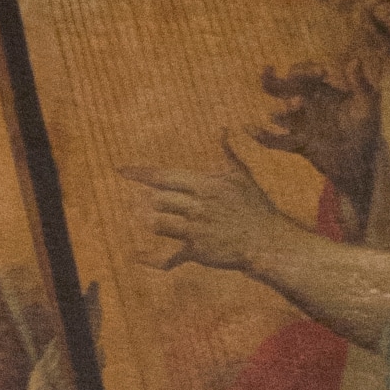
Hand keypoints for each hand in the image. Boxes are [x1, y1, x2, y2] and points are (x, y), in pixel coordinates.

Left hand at [129, 138, 292, 275]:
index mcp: (205, 186)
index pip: (165, 177)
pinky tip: (135, 256)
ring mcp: (196, 231)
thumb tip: (222, 130)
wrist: (267, 242)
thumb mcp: (242, 177)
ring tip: (152, 220)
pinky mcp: (196, 252)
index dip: (141, 174)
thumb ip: (226, 153)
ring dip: (152, 222)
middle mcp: (198, 207)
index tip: (122, 170)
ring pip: (159, 224)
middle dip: (152, 201)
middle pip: (159, 200)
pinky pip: (168, 257)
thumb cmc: (255, 208)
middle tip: (148, 202)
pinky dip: (151, 259)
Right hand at [256, 59, 378, 211]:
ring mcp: (301, 123)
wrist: (360, 165)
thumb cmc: (366, 131)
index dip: (308, 70)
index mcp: (324, 90)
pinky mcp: (298, 143)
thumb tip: (355, 59)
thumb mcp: (368, 107)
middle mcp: (308, 103)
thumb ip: (361, 85)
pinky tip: (249, 128)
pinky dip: (263, 136)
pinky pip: (277, 141)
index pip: (307, 73)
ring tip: (277, 115)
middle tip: (271, 78)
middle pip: (286, 88)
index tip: (321, 74)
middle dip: (278, 84)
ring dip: (279, 113)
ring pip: (281, 113)